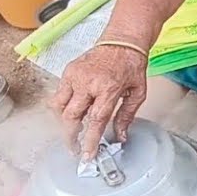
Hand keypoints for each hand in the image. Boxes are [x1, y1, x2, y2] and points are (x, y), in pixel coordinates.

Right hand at [50, 42, 148, 159]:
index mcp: (109, 89)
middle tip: (75, 148)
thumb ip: (127, 116)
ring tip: (72, 131)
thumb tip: (120, 137)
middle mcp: (89, 83)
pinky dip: (61, 108)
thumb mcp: (138, 92)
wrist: (122, 40)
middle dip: (70, 137)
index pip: (95, 120)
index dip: (89, 141)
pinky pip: (58, 95)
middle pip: (71, 117)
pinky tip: (71, 113)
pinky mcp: (68, 71)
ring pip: (59, 107)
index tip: (87, 155)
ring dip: (63, 123)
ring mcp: (76, 76)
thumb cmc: (131, 65)